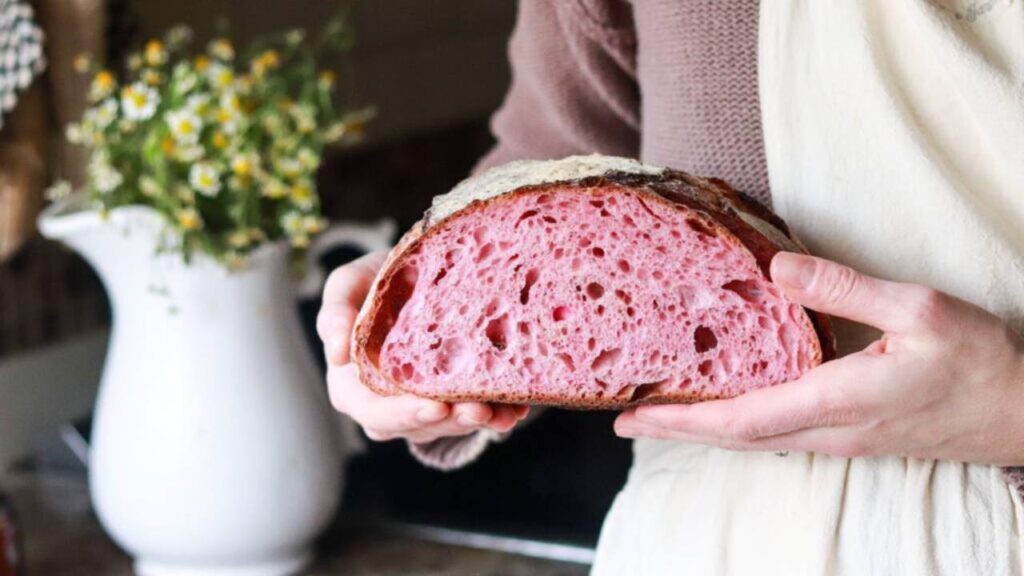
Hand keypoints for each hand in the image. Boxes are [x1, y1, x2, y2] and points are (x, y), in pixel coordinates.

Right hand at [318, 251, 528, 443]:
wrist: (416, 275)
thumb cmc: (377, 280)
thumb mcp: (349, 284)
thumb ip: (336, 311)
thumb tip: (336, 354)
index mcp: (352, 384)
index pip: (374, 411)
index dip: (403, 413)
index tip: (435, 406)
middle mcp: (384, 405)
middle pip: (417, 424)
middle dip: (451, 420)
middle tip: (479, 410)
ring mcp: (419, 408)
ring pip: (448, 425)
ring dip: (478, 419)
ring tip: (504, 411)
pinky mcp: (450, 404)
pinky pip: (472, 416)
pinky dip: (496, 413)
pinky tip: (516, 408)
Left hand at [615, 252, 1023, 465]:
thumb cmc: (979, 360)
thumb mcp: (917, 307)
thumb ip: (843, 288)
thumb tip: (775, 270)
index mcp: (838, 399)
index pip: (742, 419)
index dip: (683, 420)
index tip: (635, 415)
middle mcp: (830, 429)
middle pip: (736, 437)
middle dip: (678, 430)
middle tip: (626, 418)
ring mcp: (841, 439)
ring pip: (756, 439)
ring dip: (704, 429)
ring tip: (663, 412)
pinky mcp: (852, 435)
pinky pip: (780, 435)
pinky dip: (739, 424)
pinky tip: (726, 410)